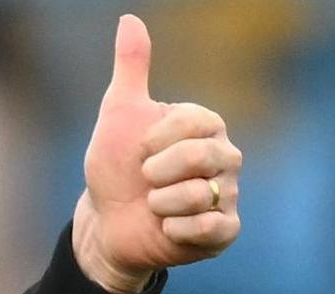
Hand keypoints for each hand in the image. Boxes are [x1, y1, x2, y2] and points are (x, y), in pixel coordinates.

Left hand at [73, 15, 241, 293]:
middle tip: (144, 181)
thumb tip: (129, 19)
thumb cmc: (116, 167)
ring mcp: (228, 195)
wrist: (107, 222)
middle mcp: (225, 157)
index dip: (154, 141)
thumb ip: (131, 69)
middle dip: (157, 173)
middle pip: (201, 158)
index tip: (139, 152)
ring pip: (200, 195)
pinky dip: (177, 229)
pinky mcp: (224, 231)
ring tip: (153, 206)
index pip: (192, 123)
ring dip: (161, 203)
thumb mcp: (119, 114)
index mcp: (206, 126)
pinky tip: (166, 228)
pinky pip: (210, 228)